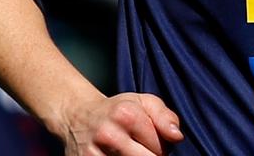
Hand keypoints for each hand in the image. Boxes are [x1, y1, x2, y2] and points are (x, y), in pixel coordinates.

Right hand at [59, 93, 183, 155]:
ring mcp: (93, 154)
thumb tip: (177, 137)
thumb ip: (165, 117)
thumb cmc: (116, 110)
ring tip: (129, 152)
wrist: (76, 115)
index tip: (151, 142)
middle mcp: (108, 134)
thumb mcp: (143, 102)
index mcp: (126, 115)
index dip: (161, 148)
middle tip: (142, 150)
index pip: (159, 147)